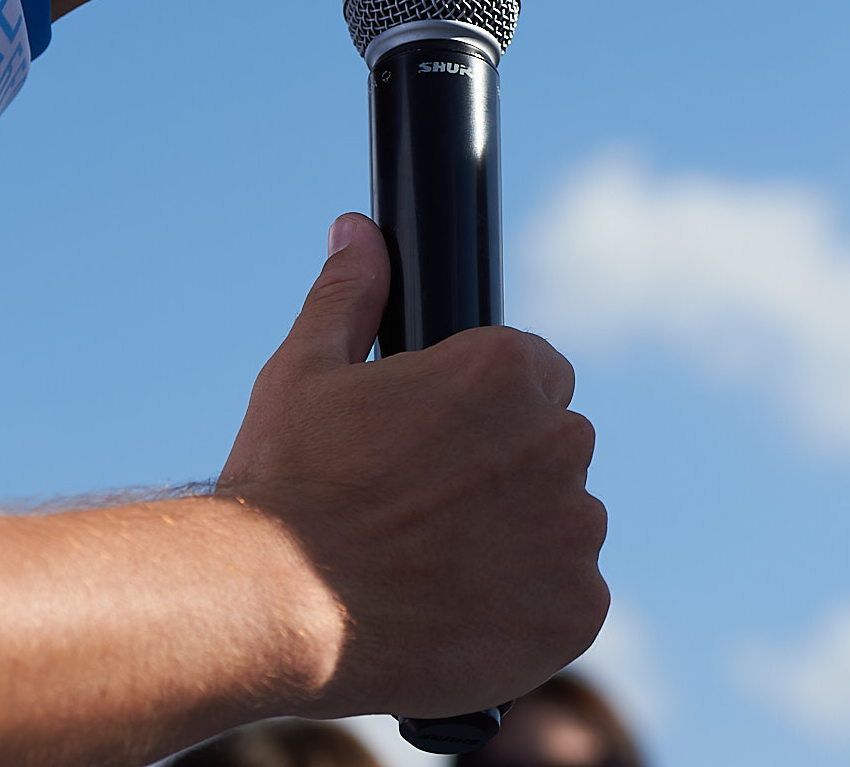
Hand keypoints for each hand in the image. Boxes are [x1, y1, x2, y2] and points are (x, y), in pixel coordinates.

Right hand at [218, 216, 608, 721]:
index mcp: (506, 370)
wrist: (274, 607)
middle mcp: (558, 442)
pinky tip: (465, 617)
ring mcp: (574, 532)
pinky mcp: (576, 613)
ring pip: (567, 527)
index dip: (490, 410)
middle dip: (509, 474)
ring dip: (524, 544)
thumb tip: (358, 233)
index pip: (540, 374)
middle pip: (556, 450)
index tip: (446, 445)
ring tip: (438, 571)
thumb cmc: (286, 486)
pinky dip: (531, 614)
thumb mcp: (304, 373)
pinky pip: (570, 603)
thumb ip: (349, 296)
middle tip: (431, 512)